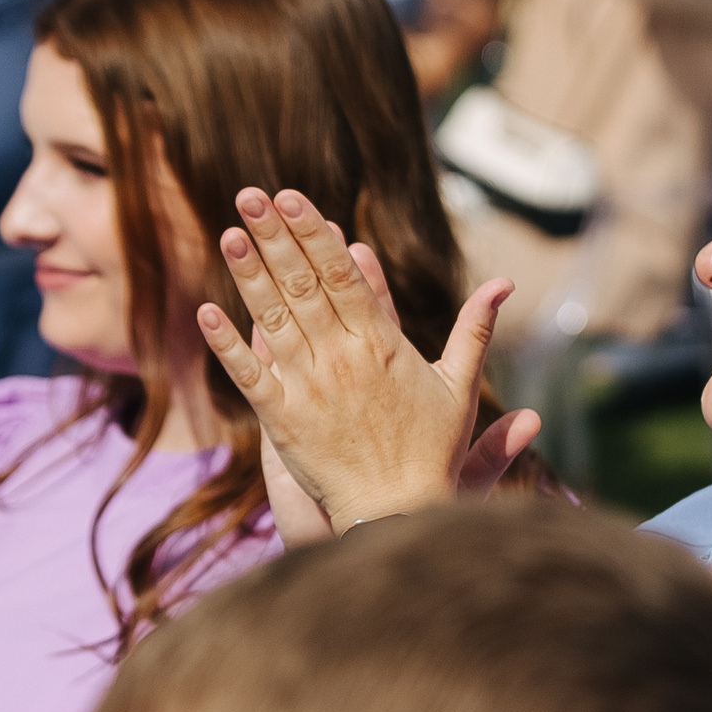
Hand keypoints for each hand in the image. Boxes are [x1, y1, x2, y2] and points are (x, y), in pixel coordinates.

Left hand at [197, 186, 539, 529]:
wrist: (400, 515)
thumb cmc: (432, 452)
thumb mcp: (460, 387)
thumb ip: (476, 330)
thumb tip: (504, 283)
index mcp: (384, 345)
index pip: (343, 275)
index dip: (315, 233)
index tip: (292, 197)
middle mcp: (344, 359)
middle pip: (304, 285)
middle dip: (276, 237)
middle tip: (249, 195)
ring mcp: (310, 388)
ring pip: (273, 320)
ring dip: (249, 275)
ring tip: (228, 233)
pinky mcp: (283, 422)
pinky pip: (249, 376)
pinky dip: (227, 344)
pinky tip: (206, 311)